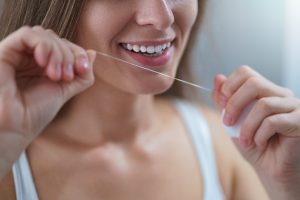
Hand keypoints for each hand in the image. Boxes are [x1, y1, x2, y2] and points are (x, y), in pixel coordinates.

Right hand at [0, 26, 95, 179]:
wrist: (15, 128)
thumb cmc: (35, 113)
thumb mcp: (65, 90)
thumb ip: (81, 74)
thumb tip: (92, 53)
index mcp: (42, 65)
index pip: (63, 45)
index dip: (77, 53)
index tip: (82, 70)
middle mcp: (29, 57)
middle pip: (55, 38)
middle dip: (68, 55)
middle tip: (67, 77)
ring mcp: (17, 54)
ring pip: (43, 34)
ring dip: (58, 52)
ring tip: (56, 75)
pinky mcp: (4, 52)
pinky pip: (26, 35)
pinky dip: (43, 45)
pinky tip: (44, 63)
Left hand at [212, 66, 299, 199]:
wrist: (272, 171)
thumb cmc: (255, 146)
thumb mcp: (233, 122)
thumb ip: (225, 101)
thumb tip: (218, 78)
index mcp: (265, 91)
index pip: (246, 73)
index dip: (229, 85)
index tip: (221, 103)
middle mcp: (281, 95)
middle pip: (253, 83)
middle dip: (234, 103)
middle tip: (227, 122)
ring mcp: (293, 106)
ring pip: (263, 104)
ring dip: (247, 126)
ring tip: (244, 140)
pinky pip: (274, 121)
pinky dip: (260, 134)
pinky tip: (260, 143)